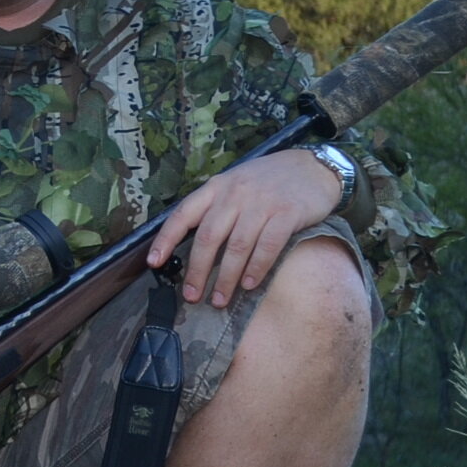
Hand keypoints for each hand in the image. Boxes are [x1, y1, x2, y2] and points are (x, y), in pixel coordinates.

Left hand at [145, 150, 342, 308]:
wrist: (312, 166)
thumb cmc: (268, 181)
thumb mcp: (235, 184)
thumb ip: (215, 208)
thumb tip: (195, 246)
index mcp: (216, 188)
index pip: (183, 214)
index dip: (165, 239)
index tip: (154, 263)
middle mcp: (235, 194)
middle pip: (208, 237)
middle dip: (197, 270)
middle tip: (192, 296)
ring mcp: (261, 203)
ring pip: (237, 246)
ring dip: (226, 277)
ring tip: (220, 299)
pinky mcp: (287, 213)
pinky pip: (267, 246)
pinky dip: (257, 268)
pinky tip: (250, 285)